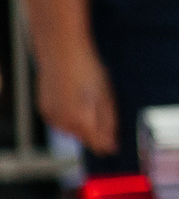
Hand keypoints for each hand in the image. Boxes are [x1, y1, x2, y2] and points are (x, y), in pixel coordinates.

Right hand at [37, 39, 117, 154]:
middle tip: (106, 124)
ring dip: (81, 125)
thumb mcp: (105, 95)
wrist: (61, 51)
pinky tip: (76, 101)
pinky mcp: (44, 109)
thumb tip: (112, 141)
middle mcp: (63, 122)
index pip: (95, 142)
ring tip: (89, 103)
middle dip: (95, 133)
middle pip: (83, 137)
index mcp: (81, 119)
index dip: (107, 144)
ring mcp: (51, 116)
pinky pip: (59, 121)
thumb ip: (108, 121)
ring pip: (70, 130)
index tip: (115, 147)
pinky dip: (69, 117)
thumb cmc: (88, 70)